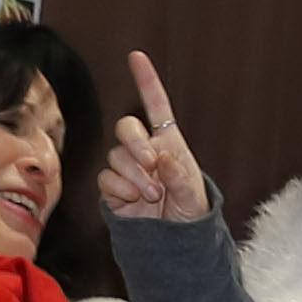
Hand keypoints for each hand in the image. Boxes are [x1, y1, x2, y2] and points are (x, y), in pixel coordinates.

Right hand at [100, 49, 219, 229]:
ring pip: (115, 155)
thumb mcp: (195, 197)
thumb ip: (180, 177)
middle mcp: (145, 151)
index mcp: (169, 142)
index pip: (156, 105)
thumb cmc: (190, 215)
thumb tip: (163, 159)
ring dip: (133, 174)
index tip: (136, 57)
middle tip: (151, 162)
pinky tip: (134, 199)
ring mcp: (127, 169)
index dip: (146, 80)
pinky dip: (120, 188)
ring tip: (152, 194)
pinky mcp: (113, 189)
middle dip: (135, 141)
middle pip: (126, 127)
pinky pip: (106, 179)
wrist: (173, 244)